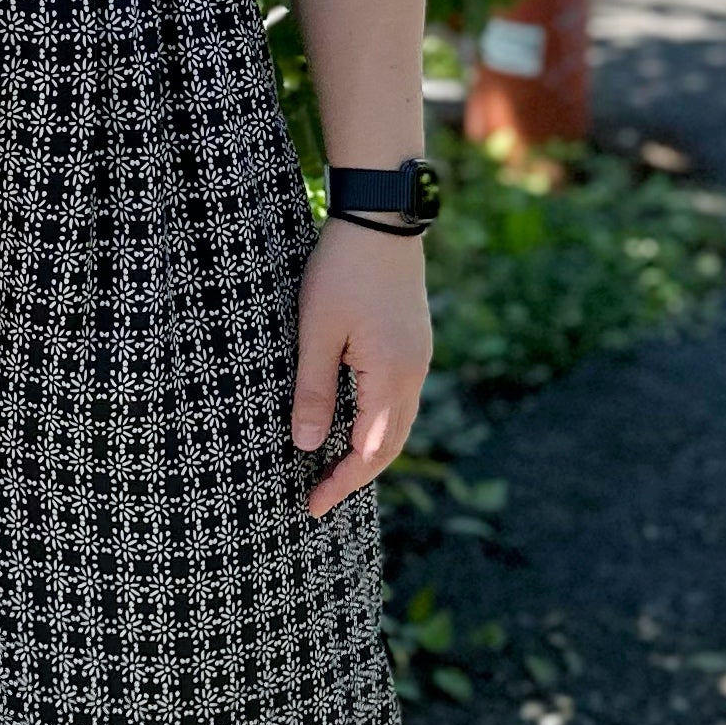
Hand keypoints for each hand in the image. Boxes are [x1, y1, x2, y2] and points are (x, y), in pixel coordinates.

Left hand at [289, 215, 431, 516]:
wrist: (383, 217)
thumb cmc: (343, 270)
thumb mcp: (316, 332)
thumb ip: (314, 392)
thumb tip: (306, 447)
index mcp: (390, 378)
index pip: (369, 452)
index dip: (341, 484)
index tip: (312, 507)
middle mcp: (413, 374)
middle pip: (390, 446)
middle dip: (356, 476)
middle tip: (320, 496)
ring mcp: (418, 357)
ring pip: (398, 423)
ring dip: (369, 451)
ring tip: (335, 467)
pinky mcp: (414, 342)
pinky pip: (400, 399)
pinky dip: (378, 423)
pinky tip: (354, 422)